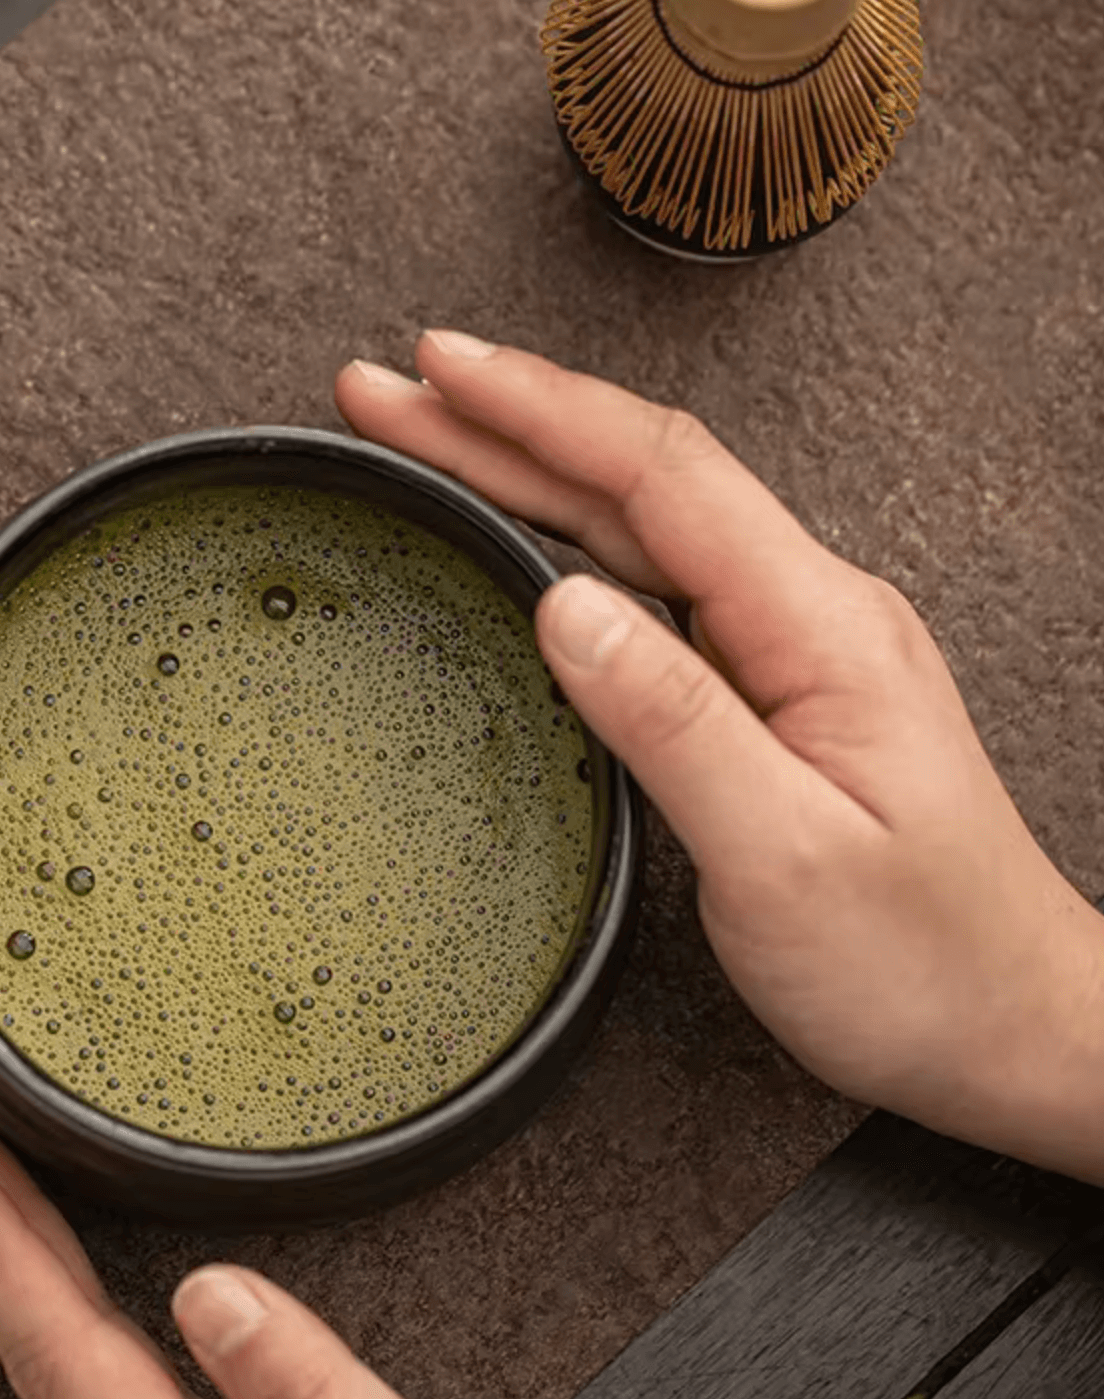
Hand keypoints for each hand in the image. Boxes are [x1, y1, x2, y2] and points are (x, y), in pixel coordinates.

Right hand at [339, 331, 1103, 1185]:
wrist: (1013, 1027)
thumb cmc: (920, 962)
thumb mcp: (784, 857)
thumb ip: (672, 721)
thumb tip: (565, 608)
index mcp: (821, 627)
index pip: (662, 476)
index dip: (540, 412)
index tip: (439, 371)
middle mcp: (812, 611)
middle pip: (637, 480)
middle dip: (503, 422)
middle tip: (384, 389)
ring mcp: (795, 645)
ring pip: (641, 524)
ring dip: (526, 469)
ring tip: (424, 435)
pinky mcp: (776, 685)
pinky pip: (656, 581)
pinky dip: (567, 538)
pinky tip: (519, 531)